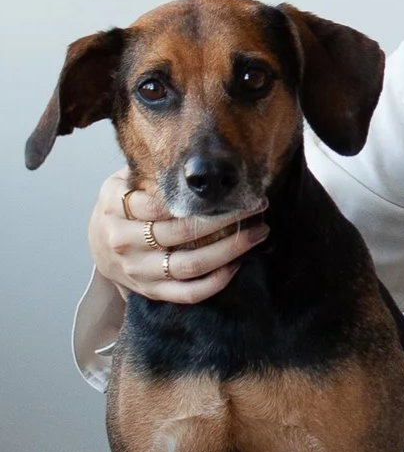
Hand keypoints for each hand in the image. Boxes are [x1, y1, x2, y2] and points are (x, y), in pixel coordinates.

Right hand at [88, 167, 267, 305]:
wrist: (98, 246)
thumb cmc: (120, 209)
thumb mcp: (121, 184)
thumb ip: (147, 172)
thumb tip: (193, 158)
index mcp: (115, 207)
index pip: (158, 202)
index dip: (197, 197)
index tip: (230, 188)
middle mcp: (123, 240)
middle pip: (180, 232)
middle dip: (224, 219)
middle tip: (256, 207)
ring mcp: (137, 270)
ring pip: (188, 265)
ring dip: (229, 251)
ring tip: (257, 234)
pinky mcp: (150, 291)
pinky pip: (187, 293)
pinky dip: (215, 282)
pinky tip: (237, 265)